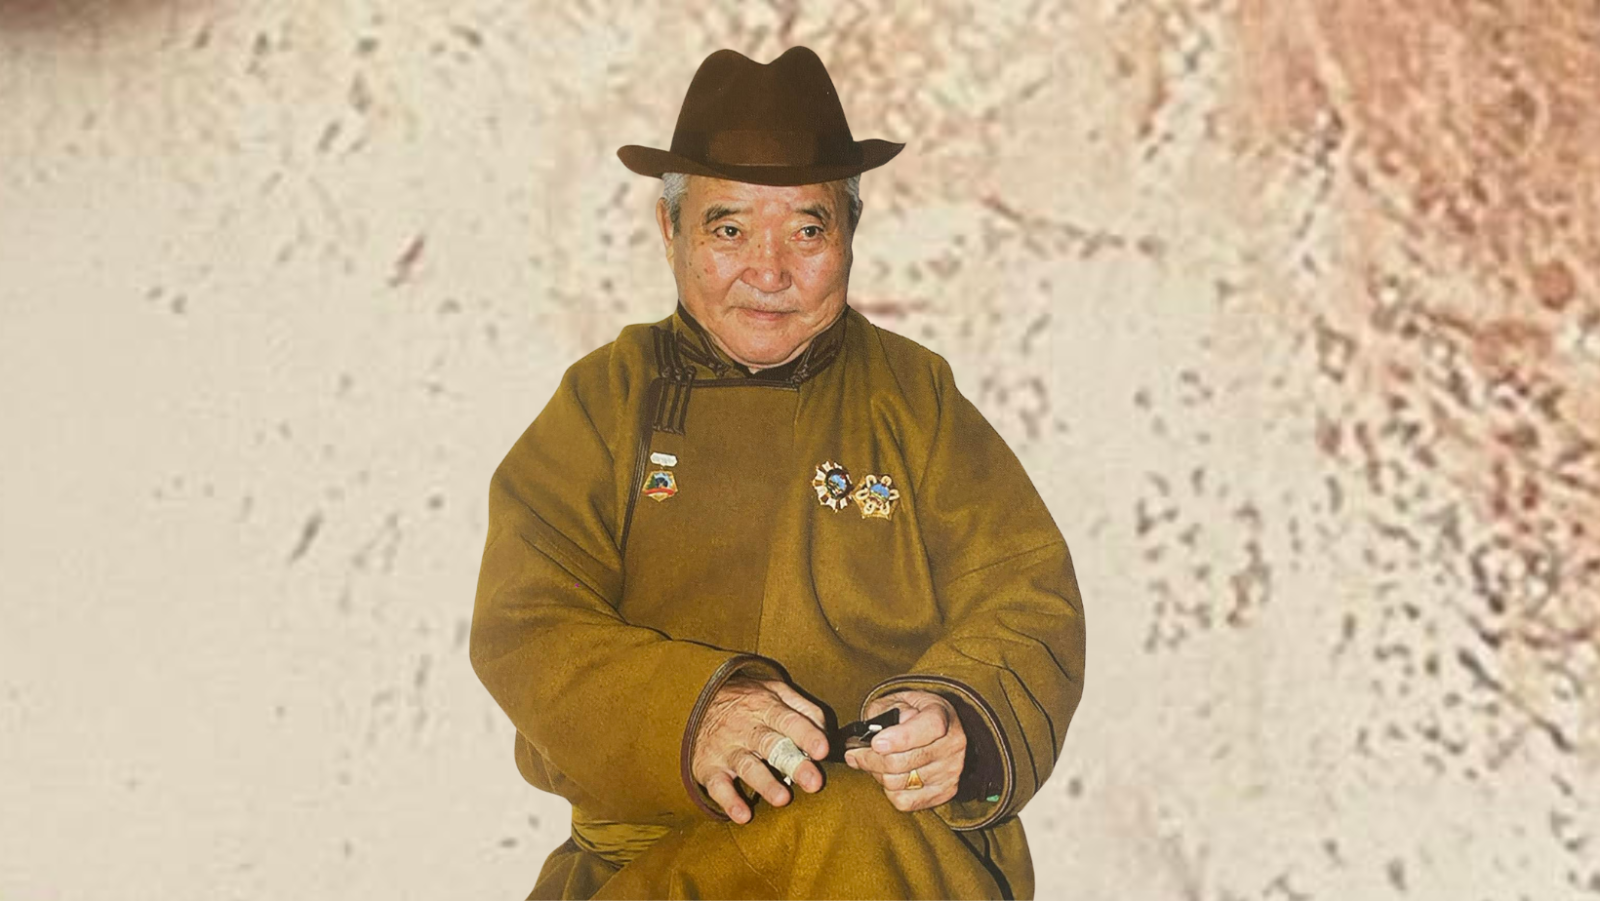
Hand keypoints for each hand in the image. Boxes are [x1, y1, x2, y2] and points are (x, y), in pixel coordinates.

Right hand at [690, 675, 829, 823]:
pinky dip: (729, 801)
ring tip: (783, 799)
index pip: (789, 720)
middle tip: (814, 782)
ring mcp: (726, 748)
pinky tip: (743, 815)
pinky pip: (718, 786)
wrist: (696, 699)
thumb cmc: (748, 701)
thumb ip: (804, 709)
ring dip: (765, 783)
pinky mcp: (708, 767)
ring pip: (746, 766)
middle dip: (793, 764)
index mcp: (766, 708)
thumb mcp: (775, 692)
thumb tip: (827, 733)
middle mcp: (746, 728)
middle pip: (771, 745)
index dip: (806, 735)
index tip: (823, 750)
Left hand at [844, 690, 965, 811]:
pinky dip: (889, 791)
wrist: (937, 727)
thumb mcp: (896, 700)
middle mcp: (952, 745)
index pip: (928, 728)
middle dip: (870, 758)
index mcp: (942, 716)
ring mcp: (950, 771)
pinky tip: (888, 776)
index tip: (876, 743)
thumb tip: (873, 734)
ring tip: (872, 762)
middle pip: (903, 762)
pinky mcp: (944, 792)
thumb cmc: (912, 713)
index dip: (900, 738)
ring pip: (899, 783)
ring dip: (877, 774)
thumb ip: (883, 711)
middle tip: (855, 753)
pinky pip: (905, 801)